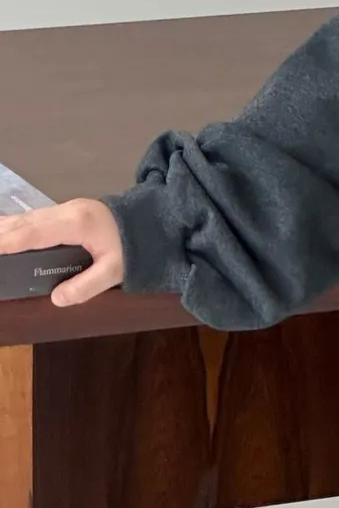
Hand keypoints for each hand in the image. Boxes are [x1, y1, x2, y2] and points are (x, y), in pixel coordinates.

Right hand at [0, 199, 125, 305]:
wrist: (154, 221)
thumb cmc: (136, 246)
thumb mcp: (115, 271)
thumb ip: (86, 286)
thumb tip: (56, 299)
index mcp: (77, 224)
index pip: (33, 233)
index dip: (7, 241)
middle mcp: (68, 211)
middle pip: (25, 223)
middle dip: (1, 234)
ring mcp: (68, 208)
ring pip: (29, 217)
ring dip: (7, 228)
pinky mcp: (70, 210)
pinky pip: (37, 217)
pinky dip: (18, 225)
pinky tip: (6, 230)